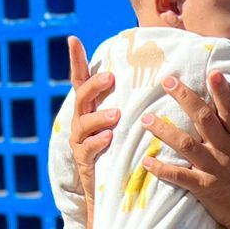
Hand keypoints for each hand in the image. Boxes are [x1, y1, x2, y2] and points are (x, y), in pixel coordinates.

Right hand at [67, 36, 119, 228]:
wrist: (110, 189)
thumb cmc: (123, 149)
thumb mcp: (124, 123)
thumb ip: (131, 102)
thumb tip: (156, 74)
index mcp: (90, 108)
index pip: (81, 79)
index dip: (76, 60)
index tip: (73, 39)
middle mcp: (81, 121)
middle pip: (82, 97)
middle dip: (95, 86)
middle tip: (111, 78)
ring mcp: (80, 140)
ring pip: (84, 123)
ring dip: (100, 116)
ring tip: (116, 115)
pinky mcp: (84, 161)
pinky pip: (88, 148)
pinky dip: (98, 142)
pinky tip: (109, 138)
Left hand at [140, 71, 229, 228]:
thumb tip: (218, 118)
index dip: (222, 92)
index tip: (213, 72)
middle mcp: (226, 151)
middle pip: (203, 118)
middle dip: (184, 98)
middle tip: (167, 82)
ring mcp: (214, 169)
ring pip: (186, 144)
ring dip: (164, 130)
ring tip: (146, 119)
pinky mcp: (204, 188)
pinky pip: (179, 175)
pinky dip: (161, 169)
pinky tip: (146, 162)